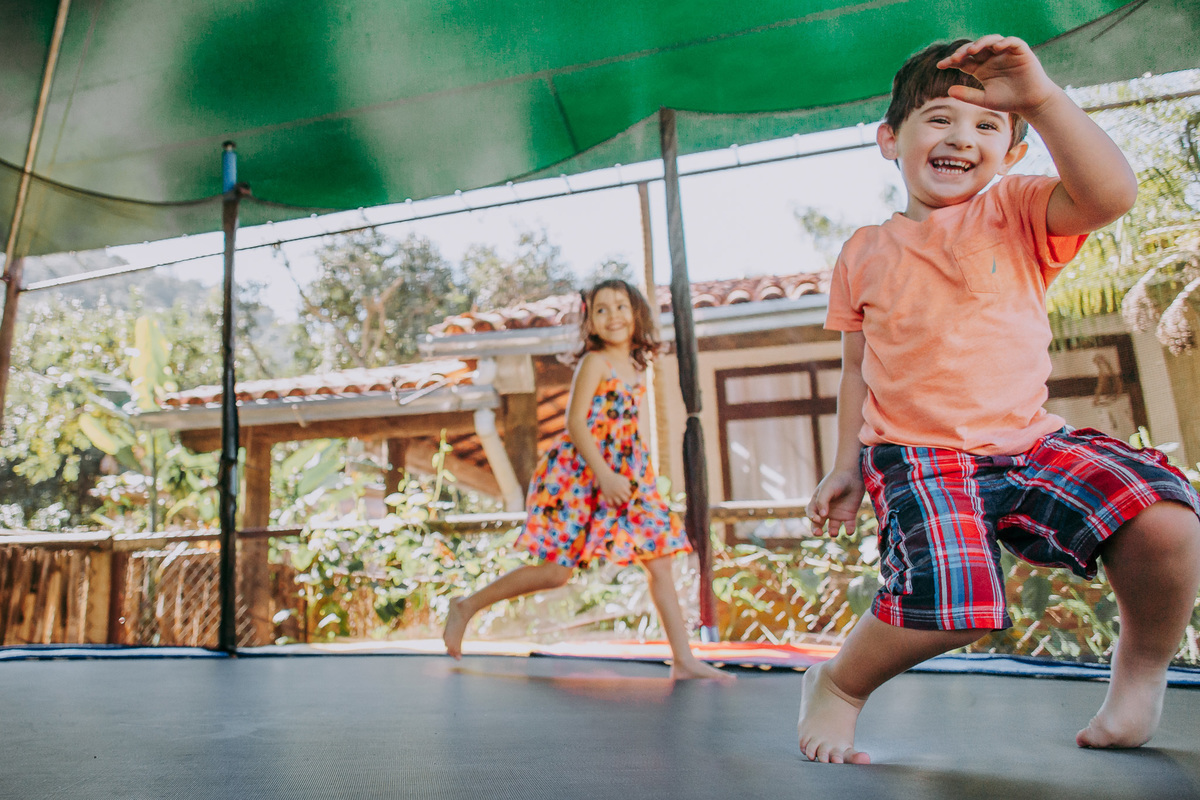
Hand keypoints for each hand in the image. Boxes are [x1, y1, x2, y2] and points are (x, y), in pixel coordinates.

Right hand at [597, 468, 633, 505]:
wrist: (605, 476)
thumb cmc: (616, 477)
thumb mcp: (624, 479)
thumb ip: (628, 485)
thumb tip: (631, 490)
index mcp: (623, 488)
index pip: (630, 495)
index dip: (629, 494)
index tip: (627, 493)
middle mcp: (619, 492)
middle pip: (626, 500)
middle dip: (626, 499)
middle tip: (623, 497)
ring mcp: (613, 495)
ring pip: (619, 504)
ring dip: (620, 502)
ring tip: (619, 499)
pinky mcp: (607, 497)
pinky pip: (611, 504)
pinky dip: (613, 504)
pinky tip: (613, 501)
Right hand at [806, 469, 865, 537]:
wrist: (853, 474)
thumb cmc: (837, 480)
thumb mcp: (827, 489)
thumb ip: (822, 501)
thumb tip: (821, 516)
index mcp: (818, 503)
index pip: (811, 514)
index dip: (812, 518)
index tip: (817, 518)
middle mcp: (827, 510)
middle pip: (818, 524)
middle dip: (816, 530)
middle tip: (818, 533)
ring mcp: (838, 513)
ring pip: (833, 528)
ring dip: (832, 532)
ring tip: (833, 532)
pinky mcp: (850, 515)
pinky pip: (849, 526)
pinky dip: (849, 530)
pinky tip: (849, 530)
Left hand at [937, 35, 1058, 118]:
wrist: (1031, 102)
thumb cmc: (1008, 101)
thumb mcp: (984, 99)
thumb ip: (967, 95)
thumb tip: (948, 90)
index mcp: (981, 68)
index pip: (963, 61)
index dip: (952, 61)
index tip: (940, 65)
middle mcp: (991, 58)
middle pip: (975, 48)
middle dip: (964, 51)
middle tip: (954, 58)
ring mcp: (1005, 53)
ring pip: (991, 40)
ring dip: (981, 43)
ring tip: (972, 51)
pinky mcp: (1020, 50)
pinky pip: (1011, 41)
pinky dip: (1004, 42)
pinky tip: (996, 47)